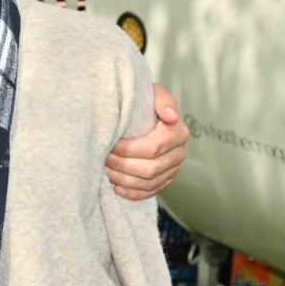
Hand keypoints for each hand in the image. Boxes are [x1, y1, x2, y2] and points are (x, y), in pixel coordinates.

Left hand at [105, 83, 187, 199]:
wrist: (147, 113)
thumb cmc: (146, 102)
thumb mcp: (154, 93)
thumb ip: (163, 100)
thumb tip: (171, 116)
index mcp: (177, 132)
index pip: (153, 147)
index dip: (129, 149)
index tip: (111, 145)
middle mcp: (179, 152)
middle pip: (151, 168)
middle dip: (123, 165)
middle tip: (104, 158)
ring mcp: (174, 168)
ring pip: (149, 182)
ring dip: (124, 179)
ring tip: (106, 170)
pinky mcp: (166, 179)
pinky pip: (150, 192)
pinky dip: (132, 193)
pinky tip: (116, 187)